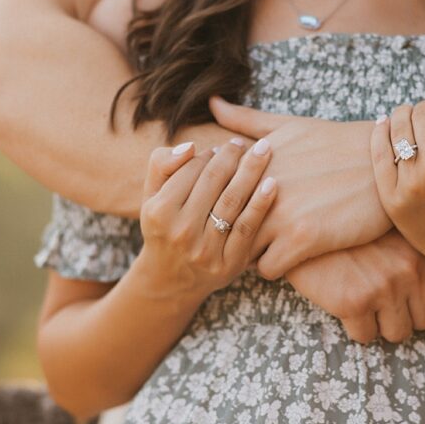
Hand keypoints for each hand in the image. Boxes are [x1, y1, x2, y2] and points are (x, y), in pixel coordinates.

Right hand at [133, 137, 276, 301]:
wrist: (170, 280)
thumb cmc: (164, 227)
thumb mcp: (151, 197)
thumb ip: (162, 165)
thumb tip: (190, 147)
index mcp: (159, 211)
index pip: (191, 170)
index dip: (210, 154)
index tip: (223, 147)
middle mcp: (181, 231)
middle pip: (214, 182)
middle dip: (232, 156)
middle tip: (246, 143)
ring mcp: (206, 249)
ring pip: (232, 201)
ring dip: (251, 171)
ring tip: (264, 150)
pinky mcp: (229, 263)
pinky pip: (248, 227)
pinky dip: (261, 203)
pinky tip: (273, 183)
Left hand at [209, 96, 391, 278]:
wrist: (387, 162)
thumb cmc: (339, 143)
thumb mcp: (290, 125)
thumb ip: (247, 120)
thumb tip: (213, 103)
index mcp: (252, 159)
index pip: (210, 190)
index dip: (217, 203)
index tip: (231, 210)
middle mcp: (260, 185)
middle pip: (220, 222)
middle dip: (226, 232)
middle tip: (243, 236)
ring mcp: (280, 212)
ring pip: (239, 250)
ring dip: (249, 253)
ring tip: (268, 246)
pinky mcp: (303, 238)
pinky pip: (266, 269)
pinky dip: (274, 267)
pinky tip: (289, 256)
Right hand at [285, 230, 424, 343]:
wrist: (300, 215)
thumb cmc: (343, 220)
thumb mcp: (388, 224)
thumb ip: (411, 248)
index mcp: (421, 248)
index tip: (411, 293)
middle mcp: (410, 268)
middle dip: (405, 313)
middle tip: (382, 299)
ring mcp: (384, 286)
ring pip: (398, 333)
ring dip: (382, 324)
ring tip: (365, 302)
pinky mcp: (354, 301)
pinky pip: (364, 335)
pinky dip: (354, 326)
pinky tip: (343, 302)